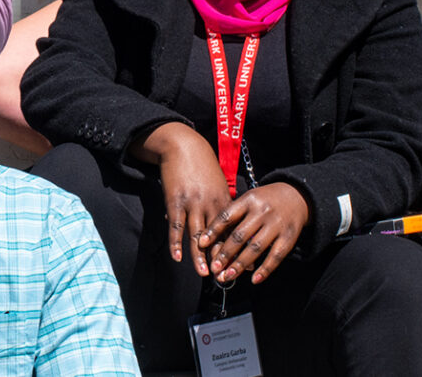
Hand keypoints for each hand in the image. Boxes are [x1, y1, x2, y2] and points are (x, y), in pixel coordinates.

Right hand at [140, 123, 233, 276]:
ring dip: (200, 257)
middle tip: (226, 277)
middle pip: (217, 237)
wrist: (183, 145)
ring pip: (197, 236)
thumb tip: (221, 222)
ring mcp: (192, 204)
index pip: (233, 231)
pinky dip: (176, 243)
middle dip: (221, 258)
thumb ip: (219, 203)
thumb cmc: (201, 164)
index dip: (239, 250)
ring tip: (203, 274)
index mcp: (224, 200)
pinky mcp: (175, 202)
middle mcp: (210, 204)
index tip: (246, 266)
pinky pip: (176, 227)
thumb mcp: (217, 183)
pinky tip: (177, 257)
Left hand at [194, 182, 308, 284]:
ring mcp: (276, 225)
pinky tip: (254, 280)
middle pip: (240, 235)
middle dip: (225, 253)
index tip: (201, 244)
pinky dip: (265, 269)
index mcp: (249, 200)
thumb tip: (210, 239)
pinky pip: (276, 256)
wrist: (297, 196)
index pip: (227, 216)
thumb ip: (233, 215)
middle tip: (214, 268)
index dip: (213, 230)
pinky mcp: (289, 237)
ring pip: (255, 248)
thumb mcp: (249, 199)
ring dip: (240, 265)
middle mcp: (262, 212)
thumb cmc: (265, 200)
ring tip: (227, 276)